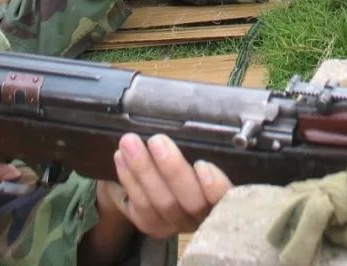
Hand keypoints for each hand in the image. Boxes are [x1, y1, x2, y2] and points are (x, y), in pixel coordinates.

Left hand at [105, 133, 231, 237]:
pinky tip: (120, 158)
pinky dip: (130, 180)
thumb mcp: (202, 149)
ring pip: (162, 203)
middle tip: (157, 141)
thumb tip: (202, 119)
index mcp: (223, 196)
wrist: (159, 179)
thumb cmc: (190, 157)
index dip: (215, 187)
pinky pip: (140, 207)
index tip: (202, 164)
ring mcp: (177, 223)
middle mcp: (203, 215)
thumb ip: (204, 144)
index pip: (225, 198)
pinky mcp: (154, 225)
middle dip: (172, 170)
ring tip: (130, 142)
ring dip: (144, 170)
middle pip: (191, 202)